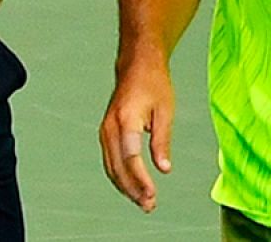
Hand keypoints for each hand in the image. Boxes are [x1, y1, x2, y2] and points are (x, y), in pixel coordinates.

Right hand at [98, 58, 174, 212]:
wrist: (136, 65)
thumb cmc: (154, 84)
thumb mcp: (165, 111)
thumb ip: (162, 141)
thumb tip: (164, 169)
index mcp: (126, 119)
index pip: (131, 157)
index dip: (141, 179)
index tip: (153, 194)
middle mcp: (110, 127)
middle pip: (118, 166)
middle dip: (133, 189)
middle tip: (150, 205)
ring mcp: (105, 130)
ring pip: (111, 167)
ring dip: (125, 187)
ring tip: (144, 202)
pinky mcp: (106, 133)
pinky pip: (110, 161)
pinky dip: (120, 177)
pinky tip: (133, 187)